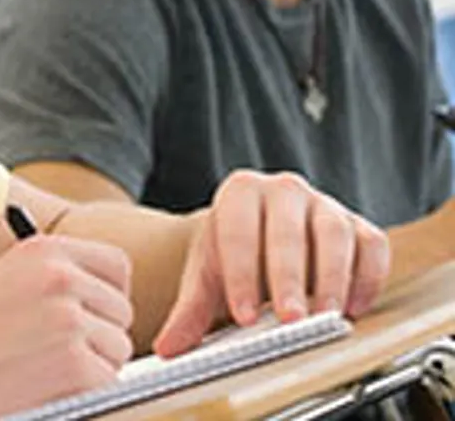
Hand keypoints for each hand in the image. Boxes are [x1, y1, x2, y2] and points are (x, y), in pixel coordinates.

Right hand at [0, 234, 132, 420]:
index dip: (109, 294)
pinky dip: (87, 393)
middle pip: (121, 311)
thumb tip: (109, 295)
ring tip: (46, 370)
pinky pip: (109, 381)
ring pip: (119, 348)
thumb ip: (56, 276)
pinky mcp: (76, 365)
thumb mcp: (8, 279)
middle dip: (100, 335)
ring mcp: (70, 320)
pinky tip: (47, 388)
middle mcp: (62, 277)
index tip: (95, 313)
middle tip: (62, 353)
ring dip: (95, 367)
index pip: (117, 266)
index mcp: (46, 250)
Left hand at [154, 170, 389, 356]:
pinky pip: (371, 245)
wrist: (259, 233)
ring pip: (334, 233)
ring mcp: (324, 205)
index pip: (238, 229)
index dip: (241, 272)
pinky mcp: (358, 226)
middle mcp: (283, 190)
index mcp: (240, 192)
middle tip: (288, 320)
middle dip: (288, 278)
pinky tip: (353, 307)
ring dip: (331, 278)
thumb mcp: (206, 274)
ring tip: (324, 317)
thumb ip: (189, 310)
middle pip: (288, 231)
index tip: (242, 314)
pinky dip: (367, 277)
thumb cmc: (233, 252)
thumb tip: (167, 347)